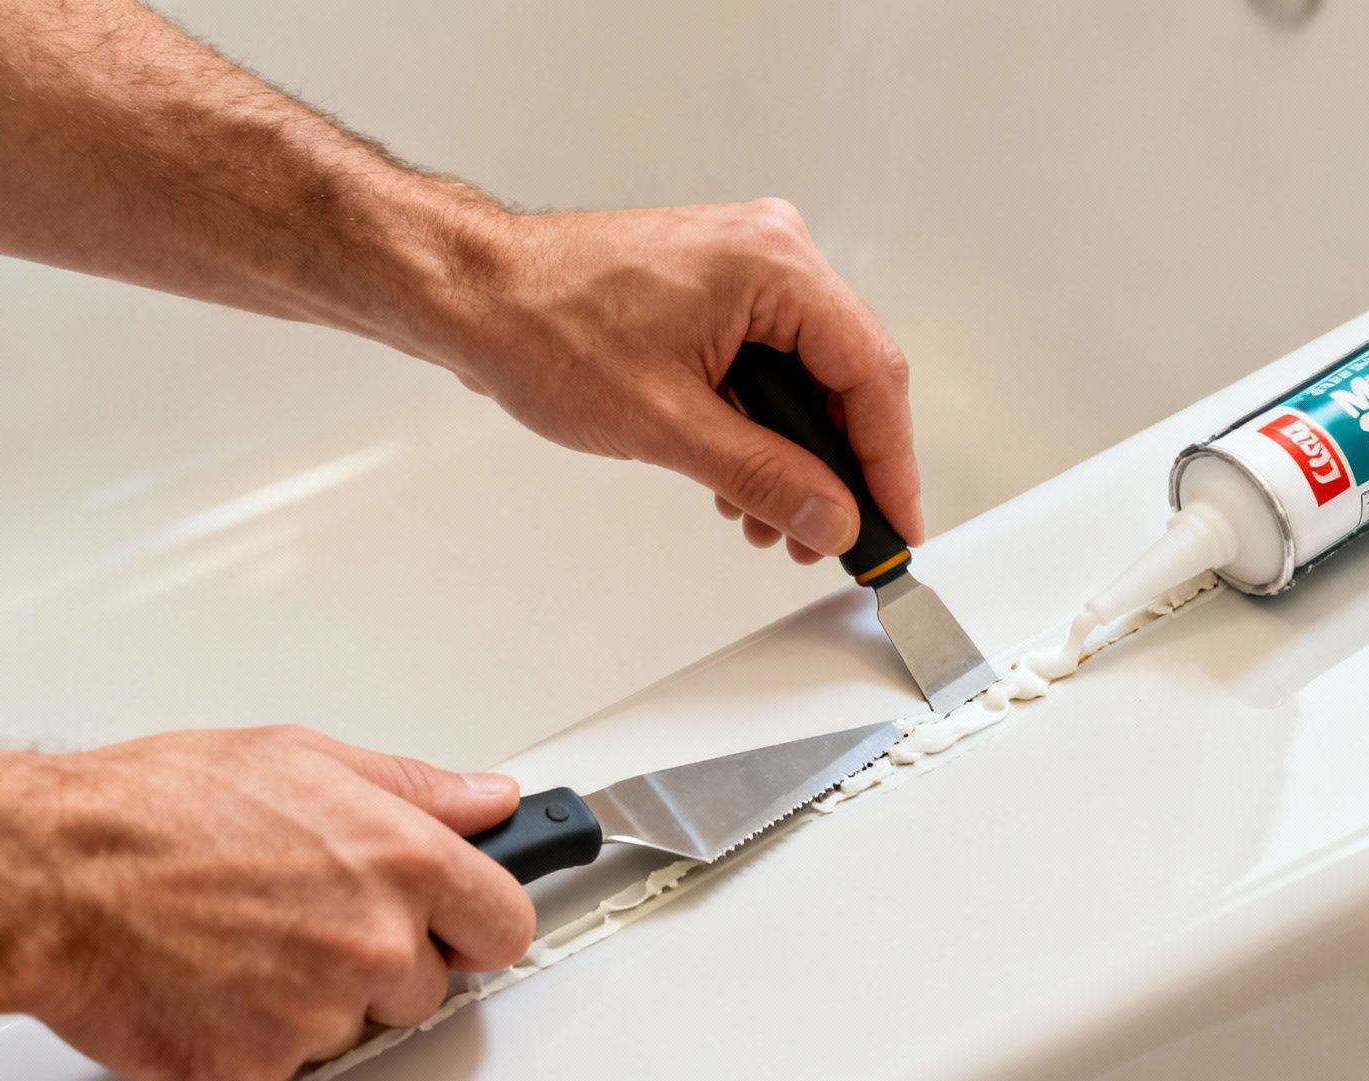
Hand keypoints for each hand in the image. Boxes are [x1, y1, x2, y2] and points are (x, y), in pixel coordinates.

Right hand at [0, 727, 534, 1080]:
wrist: (52, 877)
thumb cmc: (159, 809)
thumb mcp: (307, 758)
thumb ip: (417, 788)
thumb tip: (486, 799)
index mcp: (403, 862)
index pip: (505, 922)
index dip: (482, 919)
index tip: (466, 918)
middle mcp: (374, 942)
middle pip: (432, 983)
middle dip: (390, 954)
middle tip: (316, 911)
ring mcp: (320, 1012)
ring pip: (358, 1022)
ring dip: (323, 992)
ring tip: (252, 931)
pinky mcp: (260, 1063)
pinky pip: (290, 1056)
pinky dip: (261, 1026)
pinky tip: (219, 971)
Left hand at [434, 198, 921, 564]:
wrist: (472, 295)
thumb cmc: (542, 326)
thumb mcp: (666, 424)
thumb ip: (764, 477)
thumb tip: (832, 518)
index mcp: (773, 264)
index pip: (870, 373)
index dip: (890, 463)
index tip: (897, 525)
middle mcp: (771, 253)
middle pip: (847, 377)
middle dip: (837, 470)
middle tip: (834, 540)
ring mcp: (745, 268)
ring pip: (807, 379)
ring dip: (795, 458)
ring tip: (773, 524)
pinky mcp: (720, 292)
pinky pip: (771, 366)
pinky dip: (763, 428)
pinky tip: (740, 482)